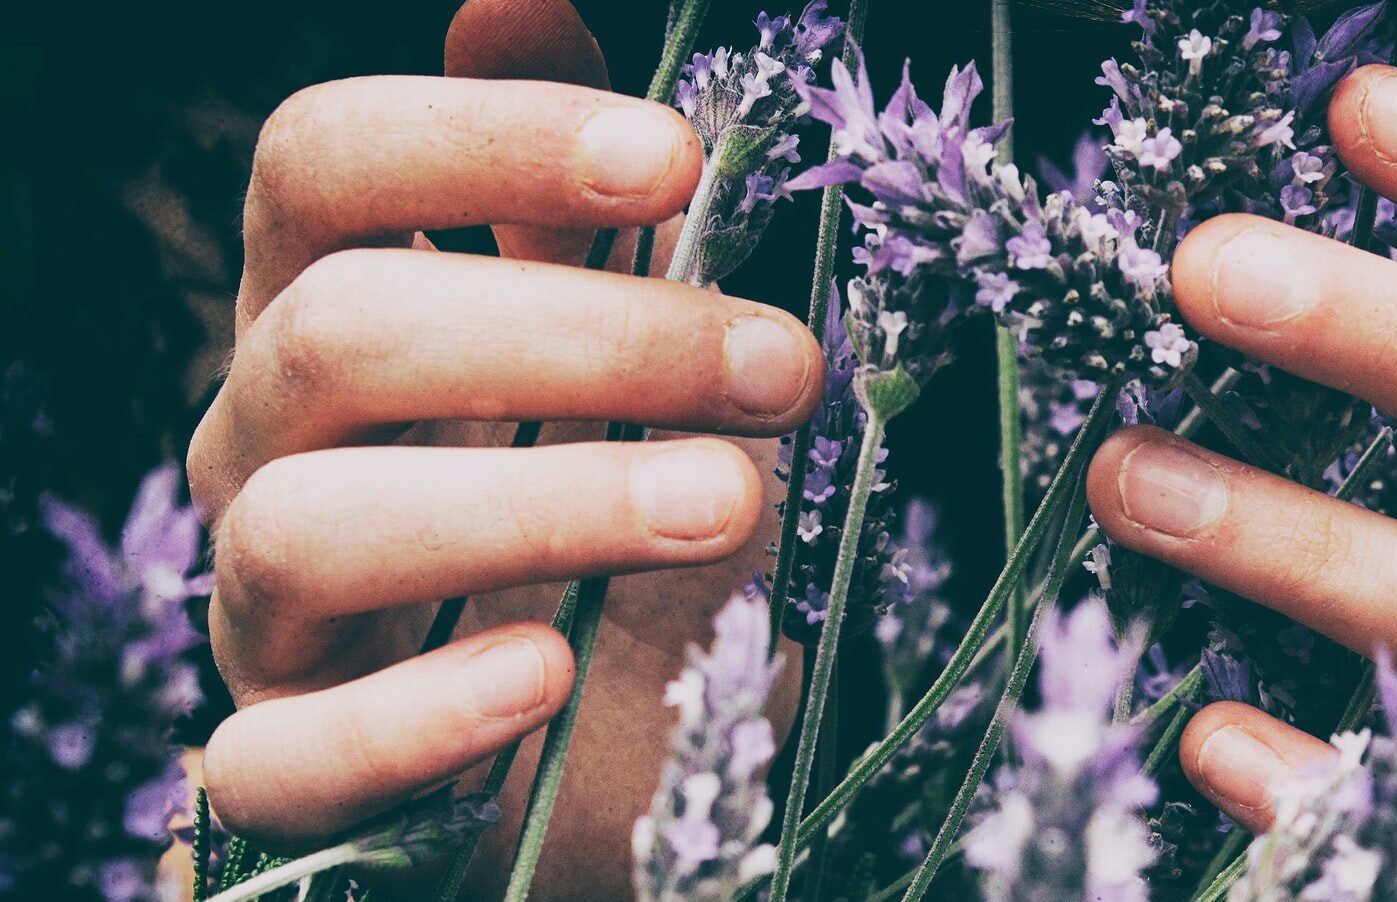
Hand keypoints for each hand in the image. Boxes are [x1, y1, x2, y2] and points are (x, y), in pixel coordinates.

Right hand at [186, 1, 816, 895]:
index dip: (480, 139)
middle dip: (581, 335)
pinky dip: (420, 714)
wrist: (587, 726)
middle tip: (778, 367)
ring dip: (544, 505)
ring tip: (732, 502)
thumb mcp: (602, 341)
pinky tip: (548, 677)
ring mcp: (263, 609)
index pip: (321, 167)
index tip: (674, 155)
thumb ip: (559, 193)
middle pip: (341, 335)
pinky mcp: (287, 761)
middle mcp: (267, 442)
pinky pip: (286, 758)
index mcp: (333, 309)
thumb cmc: (595, 498)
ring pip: (312, 529)